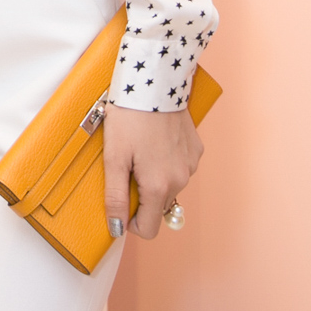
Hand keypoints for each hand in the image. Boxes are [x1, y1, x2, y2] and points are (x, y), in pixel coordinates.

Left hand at [103, 104, 202, 239]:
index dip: (130, 221)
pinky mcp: (196, 149)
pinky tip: (154, 140)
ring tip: (140, 148)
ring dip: (154, 177)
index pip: (149, 229)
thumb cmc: (129, 117)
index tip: (120, 201)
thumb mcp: (114, 157)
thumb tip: (117, 229)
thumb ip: (116, 196)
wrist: (154, 81)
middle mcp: (181, 180)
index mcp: (160, 186)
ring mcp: (191, 164)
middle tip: (126, 165)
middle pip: (157, 206)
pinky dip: (166, 161)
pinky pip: (179, 167)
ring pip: (169, 186)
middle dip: (140, 194)